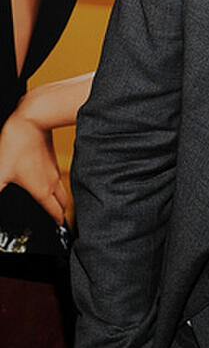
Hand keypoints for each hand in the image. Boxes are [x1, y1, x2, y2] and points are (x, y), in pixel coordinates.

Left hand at [0, 99, 67, 224]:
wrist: (33, 118)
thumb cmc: (18, 143)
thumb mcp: (0, 172)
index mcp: (42, 190)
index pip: (55, 213)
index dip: (57, 224)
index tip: (58, 229)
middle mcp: (52, 182)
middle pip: (63, 204)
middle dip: (61, 214)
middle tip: (57, 220)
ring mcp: (54, 170)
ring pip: (63, 191)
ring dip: (61, 200)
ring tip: (55, 205)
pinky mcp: (52, 160)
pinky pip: (59, 178)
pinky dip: (57, 186)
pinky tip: (46, 183)